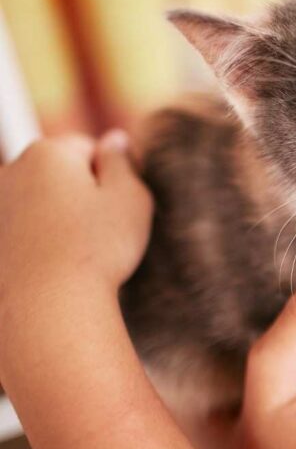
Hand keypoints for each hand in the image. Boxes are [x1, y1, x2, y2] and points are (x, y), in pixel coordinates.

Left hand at [0, 132, 152, 326]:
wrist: (45, 308)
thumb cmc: (96, 250)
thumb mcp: (130, 199)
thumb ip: (123, 162)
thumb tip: (114, 139)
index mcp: (47, 153)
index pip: (86, 147)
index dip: (109, 176)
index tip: (117, 207)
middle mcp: (10, 171)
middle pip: (56, 173)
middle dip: (77, 194)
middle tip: (99, 232)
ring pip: (35, 203)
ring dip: (54, 218)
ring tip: (75, 255)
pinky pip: (18, 230)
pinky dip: (34, 242)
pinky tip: (51, 267)